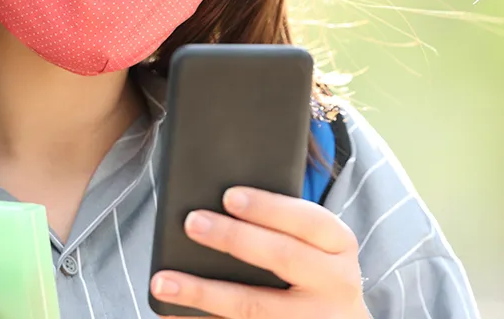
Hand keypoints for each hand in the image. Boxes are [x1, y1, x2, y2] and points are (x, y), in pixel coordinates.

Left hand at [151, 186, 368, 318]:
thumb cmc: (317, 272)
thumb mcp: (320, 245)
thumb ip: (288, 227)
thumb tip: (221, 206)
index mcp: (340, 246)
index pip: (307, 220)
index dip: (268, 207)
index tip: (229, 196)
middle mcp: (335, 284)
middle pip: (282, 257)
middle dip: (234, 239)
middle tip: (192, 222)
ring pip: (254, 305)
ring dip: (204, 293)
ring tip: (163, 281)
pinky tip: (173, 314)